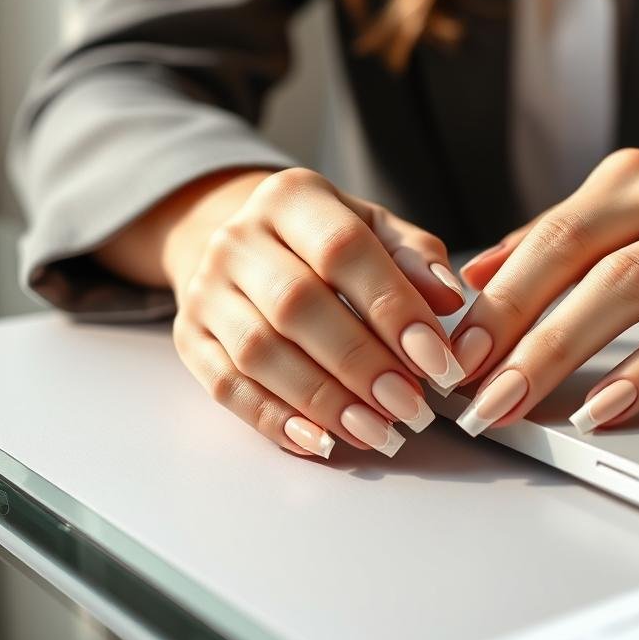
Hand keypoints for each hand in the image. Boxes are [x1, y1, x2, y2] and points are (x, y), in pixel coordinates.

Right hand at [151, 168, 466, 458]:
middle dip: (361, 363)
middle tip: (411, 407)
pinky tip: (322, 442)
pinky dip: (274, 420)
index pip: (343, 249)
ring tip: (379, 432)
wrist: (245, 244)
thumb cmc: (326, 241)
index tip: (438, 360)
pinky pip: (225, 386)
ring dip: (323, 400)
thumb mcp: (375, 230)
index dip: (393, 308)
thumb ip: (415, 259)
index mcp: (292, 197)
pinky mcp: (189, 337)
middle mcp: (238, 238)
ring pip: (259, 352)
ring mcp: (205, 289)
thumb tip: (449, 299)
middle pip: (296, 305)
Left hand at [448, 147, 638, 434]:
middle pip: (575, 259)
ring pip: (627, 288)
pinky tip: (607, 407)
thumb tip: (472, 281)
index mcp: (620, 182)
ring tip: (518, 401)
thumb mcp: (623, 213)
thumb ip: (549, 242)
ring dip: (563, 351)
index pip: (545, 238)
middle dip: (515, 328)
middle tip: (474, 388)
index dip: (496, 296)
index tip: (453, 350)